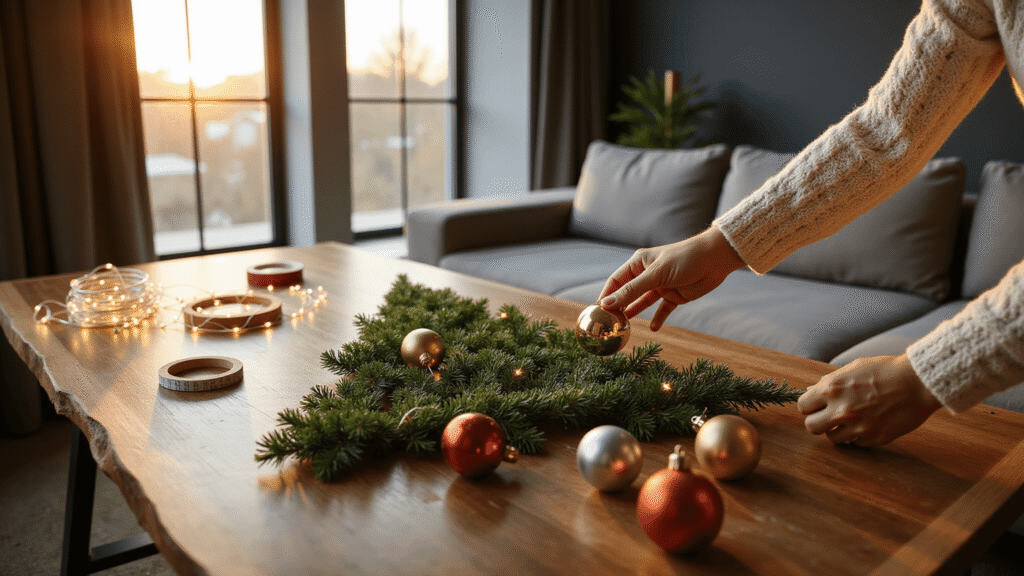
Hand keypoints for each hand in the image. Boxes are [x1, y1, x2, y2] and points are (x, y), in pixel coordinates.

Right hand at [597, 227, 745, 329]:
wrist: (716, 259)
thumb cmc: (684, 259)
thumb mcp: (656, 275)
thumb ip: (632, 290)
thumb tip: (607, 303)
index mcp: (639, 263)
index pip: (616, 282)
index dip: (606, 296)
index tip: (596, 312)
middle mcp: (647, 274)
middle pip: (627, 293)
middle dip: (618, 307)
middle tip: (608, 324)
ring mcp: (660, 286)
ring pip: (642, 302)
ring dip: (634, 313)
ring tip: (623, 327)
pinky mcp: (674, 295)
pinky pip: (662, 310)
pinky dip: (658, 319)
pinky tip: (653, 328)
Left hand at [797, 354, 942, 446]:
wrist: (919, 383)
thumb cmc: (886, 371)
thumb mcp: (853, 368)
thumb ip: (830, 382)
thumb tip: (811, 392)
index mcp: (832, 389)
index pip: (803, 406)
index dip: (809, 406)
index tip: (817, 405)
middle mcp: (841, 410)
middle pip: (811, 427)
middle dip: (818, 421)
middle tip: (828, 416)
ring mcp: (858, 427)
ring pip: (832, 439)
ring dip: (837, 430)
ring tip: (850, 420)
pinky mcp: (875, 438)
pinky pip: (855, 444)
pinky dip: (857, 436)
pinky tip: (867, 424)